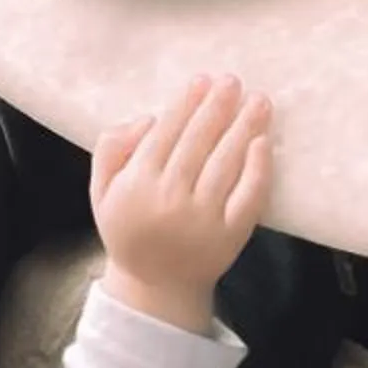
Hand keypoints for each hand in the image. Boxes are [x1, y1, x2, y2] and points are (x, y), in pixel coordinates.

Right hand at [91, 75, 272, 337]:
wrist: (154, 288)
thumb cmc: (130, 228)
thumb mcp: (103, 191)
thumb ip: (111, 148)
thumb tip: (147, 118)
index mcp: (136, 187)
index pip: (165, 133)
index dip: (185, 103)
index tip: (203, 79)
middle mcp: (169, 202)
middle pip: (198, 142)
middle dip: (217, 106)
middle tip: (233, 81)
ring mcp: (201, 221)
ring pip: (225, 163)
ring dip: (244, 127)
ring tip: (259, 100)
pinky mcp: (229, 237)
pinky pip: (247, 197)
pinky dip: (258, 168)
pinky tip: (263, 142)